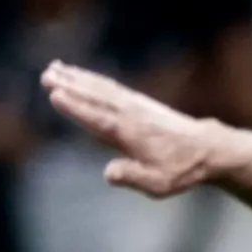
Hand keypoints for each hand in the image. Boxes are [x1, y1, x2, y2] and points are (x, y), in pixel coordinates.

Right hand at [42, 62, 222, 197]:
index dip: (76, 107)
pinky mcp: (137, 102)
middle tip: (45, 76)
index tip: (56, 95)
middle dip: (70, 85)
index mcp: (131, 134)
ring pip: (100, 87)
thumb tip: (108, 173)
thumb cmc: (180, 170)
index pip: (98, 118)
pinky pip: (109, 86)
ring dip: (76, 77)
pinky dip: (92, 78)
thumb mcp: (158, 184)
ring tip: (53, 67)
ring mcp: (134, 105)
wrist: (206, 148)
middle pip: (95, 96)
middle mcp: (131, 114)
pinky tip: (79, 73)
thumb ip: (132, 177)